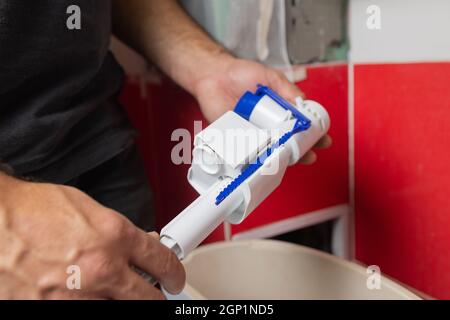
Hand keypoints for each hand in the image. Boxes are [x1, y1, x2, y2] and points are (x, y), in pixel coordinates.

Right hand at [0, 173, 184, 298]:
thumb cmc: (34, 210)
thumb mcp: (88, 209)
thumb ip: (118, 230)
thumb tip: (140, 243)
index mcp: (115, 236)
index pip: (162, 260)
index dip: (175, 272)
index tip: (175, 277)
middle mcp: (101, 269)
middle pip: (150, 299)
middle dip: (157, 297)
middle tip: (156, 293)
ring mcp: (78, 296)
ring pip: (122, 312)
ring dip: (124, 303)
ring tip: (115, 293)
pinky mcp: (54, 310)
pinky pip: (89, 314)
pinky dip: (93, 305)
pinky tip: (85, 295)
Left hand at [193, 57, 331, 163]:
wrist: (214, 75)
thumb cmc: (241, 74)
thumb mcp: (271, 78)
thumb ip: (287, 90)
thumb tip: (304, 103)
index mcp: (278, 112)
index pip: (299, 127)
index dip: (313, 135)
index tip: (323, 140)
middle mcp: (267, 126)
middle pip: (287, 144)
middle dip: (300, 152)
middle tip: (310, 156)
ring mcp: (252, 134)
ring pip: (269, 151)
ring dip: (280, 157)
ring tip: (290, 159)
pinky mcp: (235, 139)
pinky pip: (246, 151)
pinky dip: (254, 157)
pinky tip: (264, 159)